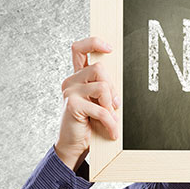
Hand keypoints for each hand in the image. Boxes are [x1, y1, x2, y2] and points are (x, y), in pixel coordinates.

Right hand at [53, 37, 120, 170]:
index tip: (109, 48)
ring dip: (111, 106)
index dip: (94, 43)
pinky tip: (112, 132)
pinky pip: (101, 109)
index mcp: (79, 77)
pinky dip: (111, 122)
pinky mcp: (72, 104)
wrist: (75, 145)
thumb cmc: (90, 123)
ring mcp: (69, 91)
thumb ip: (106, 89)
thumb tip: (120, 82)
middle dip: (112, 88)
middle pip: (99, 68)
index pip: (79, 49)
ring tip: (110, 118)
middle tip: (114, 105)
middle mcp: (72, 80)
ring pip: (103, 86)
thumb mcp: (101, 102)